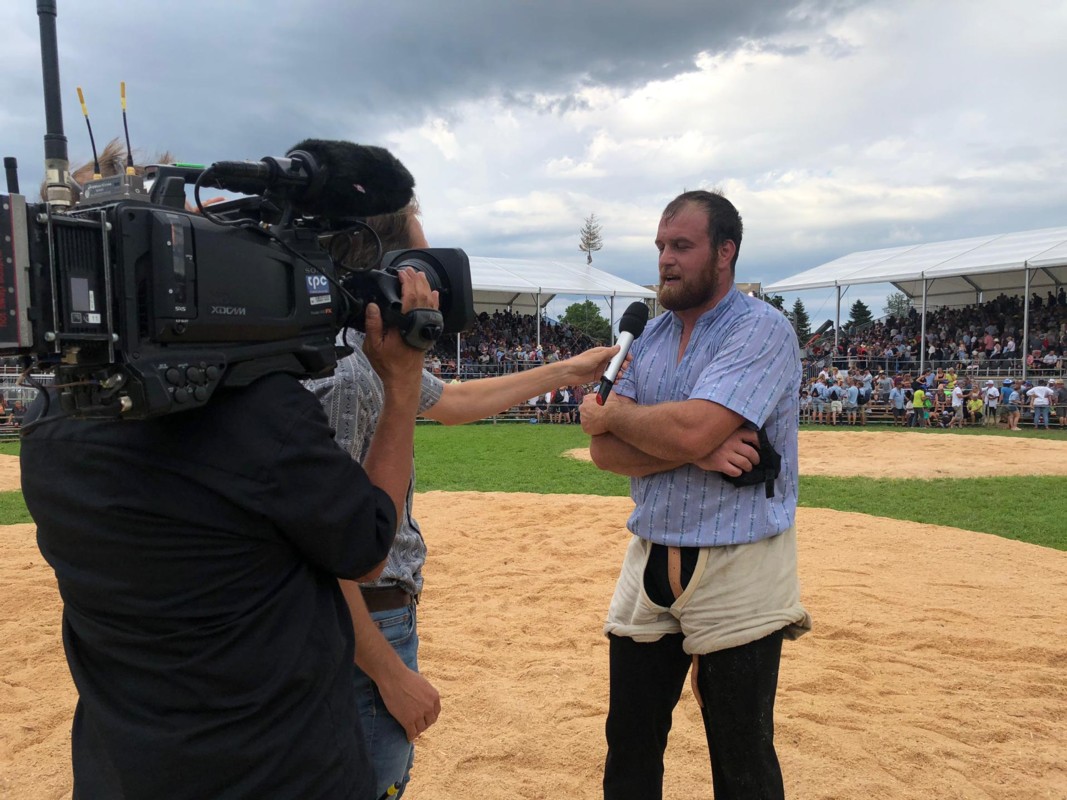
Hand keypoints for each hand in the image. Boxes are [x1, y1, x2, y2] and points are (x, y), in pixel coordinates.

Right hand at [363, 268, 438, 384]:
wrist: (404, 380)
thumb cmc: (388, 364)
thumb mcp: (373, 346)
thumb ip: (373, 325)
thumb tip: (372, 306)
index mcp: (405, 325)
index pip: (409, 297)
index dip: (406, 283)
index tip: (401, 273)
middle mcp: (418, 324)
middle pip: (421, 296)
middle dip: (416, 280)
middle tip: (409, 270)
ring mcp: (425, 328)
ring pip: (429, 302)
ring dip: (425, 287)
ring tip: (419, 275)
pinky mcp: (427, 332)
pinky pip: (434, 313)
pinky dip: (434, 301)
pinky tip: (434, 293)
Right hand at [375, 665, 441, 741]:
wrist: (393, 677)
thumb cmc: (405, 677)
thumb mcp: (422, 683)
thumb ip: (426, 694)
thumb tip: (424, 700)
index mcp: (434, 697)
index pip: (436, 712)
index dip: (430, 717)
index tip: (425, 719)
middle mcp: (429, 707)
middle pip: (430, 722)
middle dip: (424, 724)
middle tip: (418, 725)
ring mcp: (419, 715)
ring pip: (421, 729)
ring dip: (417, 731)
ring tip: (413, 732)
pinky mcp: (408, 721)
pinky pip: (411, 733)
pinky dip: (410, 736)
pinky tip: (408, 737)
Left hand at [560, 345, 621, 384]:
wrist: (569, 373)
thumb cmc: (580, 362)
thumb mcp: (596, 356)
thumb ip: (608, 353)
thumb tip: (618, 347)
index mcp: (601, 352)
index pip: (615, 352)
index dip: (623, 355)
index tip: (628, 358)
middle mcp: (602, 360)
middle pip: (616, 362)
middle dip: (622, 365)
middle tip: (624, 368)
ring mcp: (600, 369)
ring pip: (613, 371)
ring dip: (618, 373)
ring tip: (619, 376)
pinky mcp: (597, 377)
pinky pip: (607, 378)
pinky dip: (612, 379)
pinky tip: (615, 381)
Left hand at [579, 393, 610, 435]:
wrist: (613, 416)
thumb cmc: (612, 405)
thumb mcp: (609, 394)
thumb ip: (604, 395)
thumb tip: (605, 394)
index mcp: (587, 399)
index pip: (587, 401)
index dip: (593, 405)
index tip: (597, 408)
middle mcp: (582, 408)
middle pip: (584, 411)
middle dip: (590, 413)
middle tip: (598, 416)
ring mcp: (583, 418)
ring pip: (586, 420)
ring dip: (591, 421)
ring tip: (600, 423)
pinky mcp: (585, 428)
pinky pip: (588, 429)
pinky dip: (593, 429)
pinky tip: (600, 428)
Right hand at [694, 427, 759, 474]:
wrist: (691, 444)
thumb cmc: (709, 438)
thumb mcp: (722, 430)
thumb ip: (734, 432)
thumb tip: (749, 439)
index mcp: (734, 432)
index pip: (754, 436)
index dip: (760, 443)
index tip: (759, 447)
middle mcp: (732, 442)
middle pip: (752, 453)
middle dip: (755, 459)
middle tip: (754, 462)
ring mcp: (726, 454)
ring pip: (745, 463)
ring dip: (748, 467)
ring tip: (747, 468)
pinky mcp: (720, 464)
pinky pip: (735, 471)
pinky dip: (738, 473)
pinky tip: (736, 471)